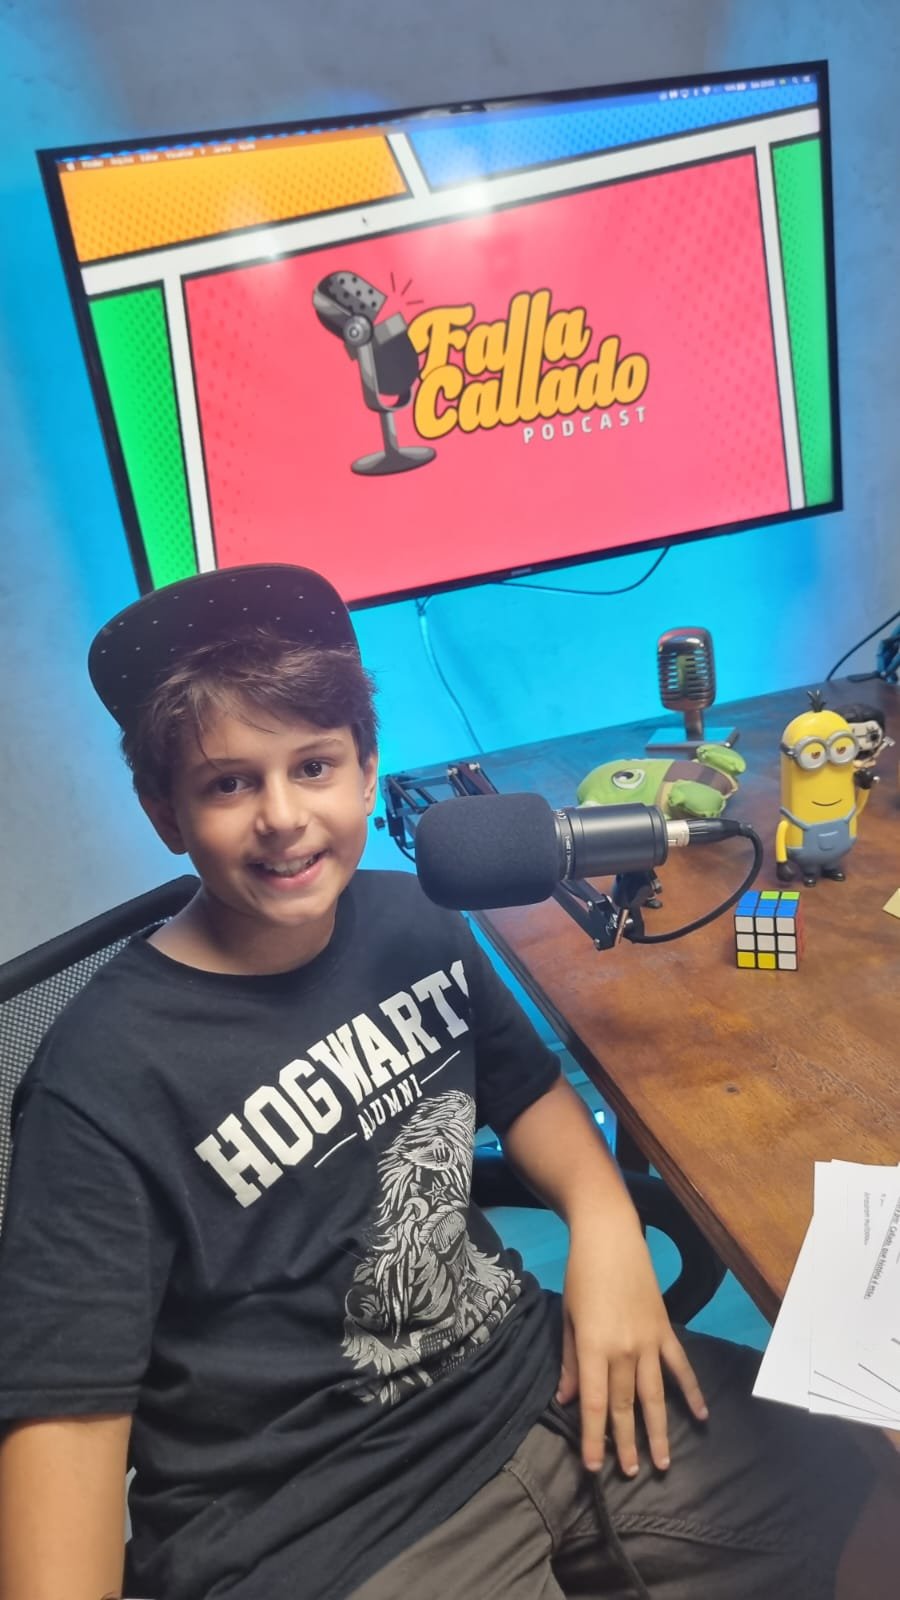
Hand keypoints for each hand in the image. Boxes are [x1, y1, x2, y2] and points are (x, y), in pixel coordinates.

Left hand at [556, 1215, 707, 1475]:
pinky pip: (680, 1366)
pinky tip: (701, 1415)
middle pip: (625, 1405)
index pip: (595, 1403)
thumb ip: (569, 1360)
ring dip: (658, 1430)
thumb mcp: (567, 1317)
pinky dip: (692, 1391)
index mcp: (594, 1346)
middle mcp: (624, 1349)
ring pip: (654, 1394)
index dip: (594, 1438)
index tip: (594, 1467)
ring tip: (661, 1463)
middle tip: (629, 1474)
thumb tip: (567, 1399)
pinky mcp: (665, 1329)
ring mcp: (649, 1340)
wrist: (610, 1236)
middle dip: (625, 1442)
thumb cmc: (580, 1274)